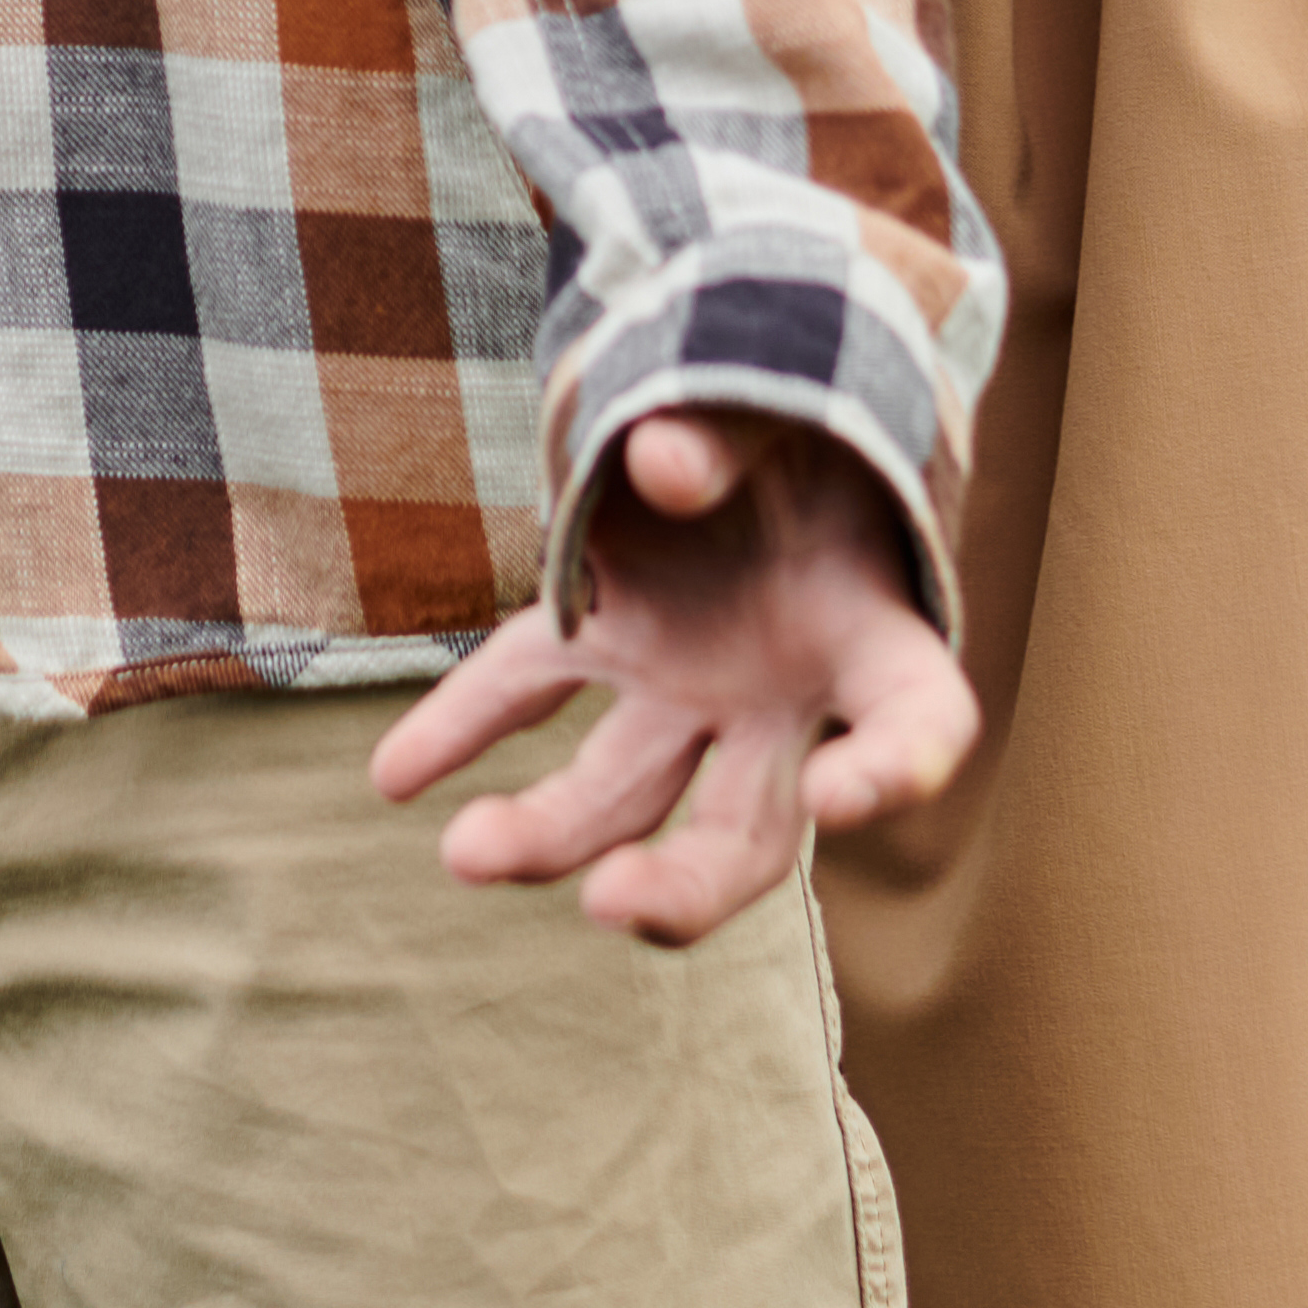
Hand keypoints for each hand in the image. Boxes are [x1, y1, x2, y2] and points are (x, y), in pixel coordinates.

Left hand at [364, 408, 977, 947]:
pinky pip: (524, 691)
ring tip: (463, 852)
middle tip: (611, 905)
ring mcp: (686, 680)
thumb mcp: (790, 406)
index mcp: (868, 633)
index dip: (892, 772)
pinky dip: (457, 729)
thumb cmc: (809, 411)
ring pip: (623, 792)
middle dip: (683, 885)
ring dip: (548, 832)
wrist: (764, 401)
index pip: (914, 724)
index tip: (843, 794)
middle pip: (745, 833)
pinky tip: (393, 778)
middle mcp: (780, 695)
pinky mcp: (605, 638)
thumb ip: (735, 436)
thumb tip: (663, 465)